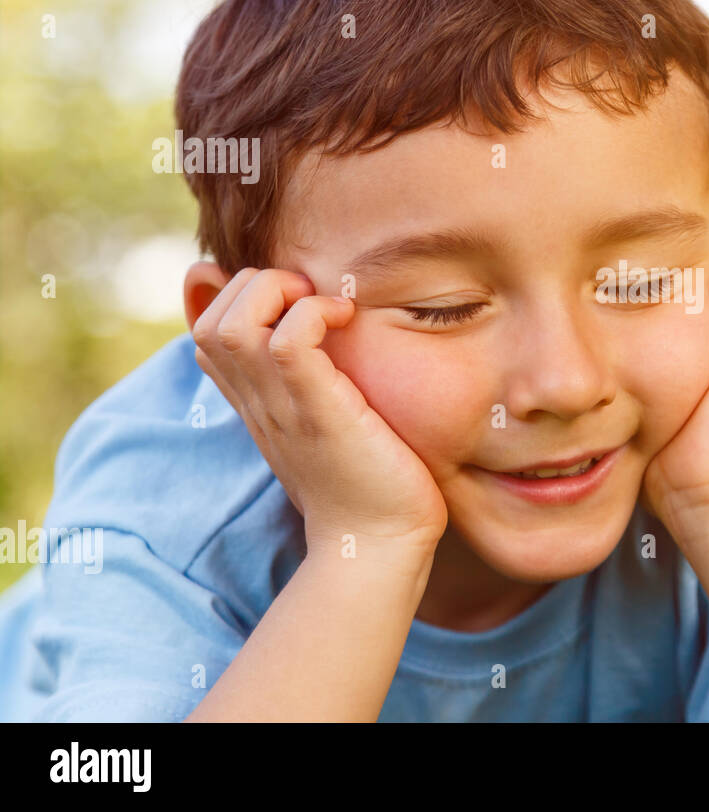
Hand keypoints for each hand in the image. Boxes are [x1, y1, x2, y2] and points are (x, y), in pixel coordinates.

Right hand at [191, 268, 446, 559]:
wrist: (379, 546)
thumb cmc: (369, 483)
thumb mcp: (330, 424)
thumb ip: (319, 387)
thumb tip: (322, 345)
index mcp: (257, 403)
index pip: (206, 332)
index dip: (235, 297)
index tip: (291, 299)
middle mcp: (258, 402)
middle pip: (210, 320)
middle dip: (256, 285)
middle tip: (310, 296)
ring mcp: (282, 407)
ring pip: (232, 323)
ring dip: (276, 293)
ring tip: (324, 305)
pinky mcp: (317, 412)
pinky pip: (285, 343)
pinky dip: (310, 314)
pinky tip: (346, 318)